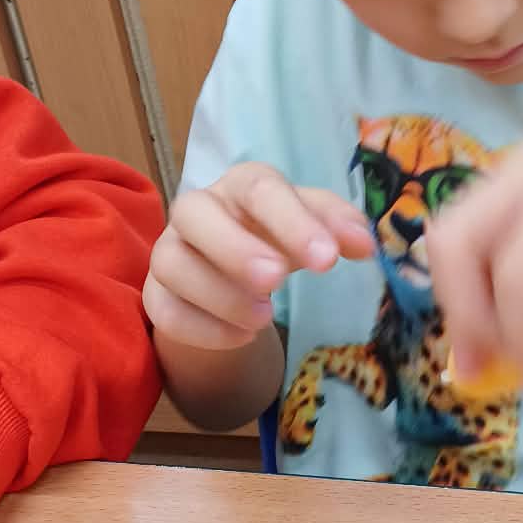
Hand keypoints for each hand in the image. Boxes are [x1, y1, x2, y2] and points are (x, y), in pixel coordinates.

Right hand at [145, 162, 372, 351]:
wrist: (237, 279)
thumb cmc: (277, 240)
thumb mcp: (311, 228)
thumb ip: (338, 228)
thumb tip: (366, 245)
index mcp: (241, 185)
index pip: (258, 187)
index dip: (292, 221)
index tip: (328, 259)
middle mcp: (197, 210)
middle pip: (195, 212)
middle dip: (235, 248)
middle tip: (278, 280)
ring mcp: (169, 251)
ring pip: (173, 264)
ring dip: (220, 294)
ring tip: (264, 318)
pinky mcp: (156, 294)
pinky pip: (164, 310)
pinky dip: (203, 328)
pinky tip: (241, 337)